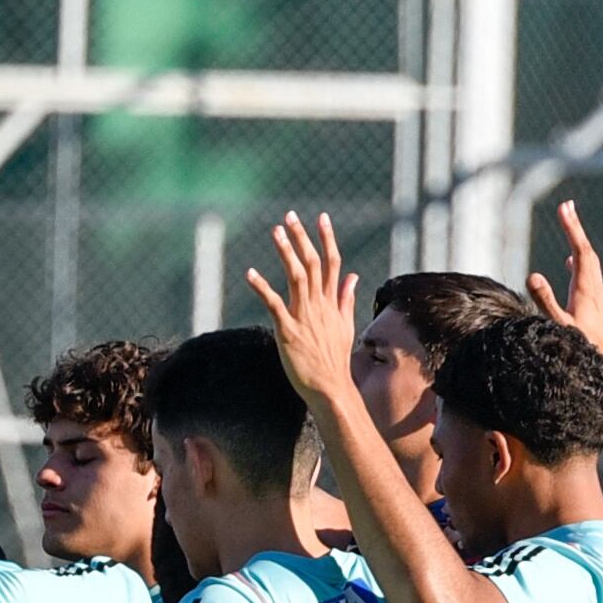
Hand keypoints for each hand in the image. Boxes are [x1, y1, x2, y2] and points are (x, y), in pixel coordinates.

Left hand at [247, 211, 363, 408]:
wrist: (331, 386)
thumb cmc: (334, 358)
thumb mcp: (345, 324)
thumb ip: (345, 297)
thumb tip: (352, 275)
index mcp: (331, 301)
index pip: (331, 262)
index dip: (326, 238)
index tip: (321, 217)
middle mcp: (319, 304)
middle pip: (312, 263)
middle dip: (301, 238)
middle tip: (290, 216)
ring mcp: (304, 316)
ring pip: (296, 277)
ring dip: (285, 253)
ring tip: (275, 232)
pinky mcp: (288, 331)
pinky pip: (273, 304)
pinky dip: (262, 288)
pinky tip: (250, 273)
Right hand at [525, 200, 602, 374]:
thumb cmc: (586, 349)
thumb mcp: (560, 326)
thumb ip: (546, 300)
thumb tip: (533, 275)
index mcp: (587, 288)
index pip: (580, 250)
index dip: (572, 228)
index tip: (565, 208)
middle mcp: (595, 287)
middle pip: (586, 249)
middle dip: (575, 227)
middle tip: (566, 207)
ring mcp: (597, 295)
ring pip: (588, 260)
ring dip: (577, 241)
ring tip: (569, 225)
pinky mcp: (595, 303)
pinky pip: (587, 273)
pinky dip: (578, 260)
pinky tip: (570, 263)